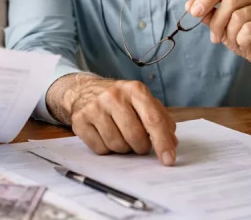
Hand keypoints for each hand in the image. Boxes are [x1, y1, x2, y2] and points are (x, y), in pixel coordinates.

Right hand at [52, 75, 176, 164]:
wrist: (83, 90)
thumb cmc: (120, 100)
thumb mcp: (142, 101)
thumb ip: (160, 120)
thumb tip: (171, 143)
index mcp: (134, 90)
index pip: (152, 120)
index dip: (162, 142)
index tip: (168, 160)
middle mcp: (114, 96)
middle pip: (135, 136)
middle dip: (141, 147)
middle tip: (139, 143)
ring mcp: (94, 107)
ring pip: (117, 145)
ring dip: (123, 148)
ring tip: (120, 136)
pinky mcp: (80, 120)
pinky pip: (100, 149)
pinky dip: (106, 148)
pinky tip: (105, 135)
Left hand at [185, 0, 250, 86]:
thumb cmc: (249, 38)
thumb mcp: (224, 25)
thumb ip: (209, 13)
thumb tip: (189, 4)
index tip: (194, 12)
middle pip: (230, 1)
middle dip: (217, 22)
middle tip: (215, 38)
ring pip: (239, 16)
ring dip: (230, 34)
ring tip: (234, 42)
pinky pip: (249, 29)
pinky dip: (242, 39)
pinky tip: (247, 43)